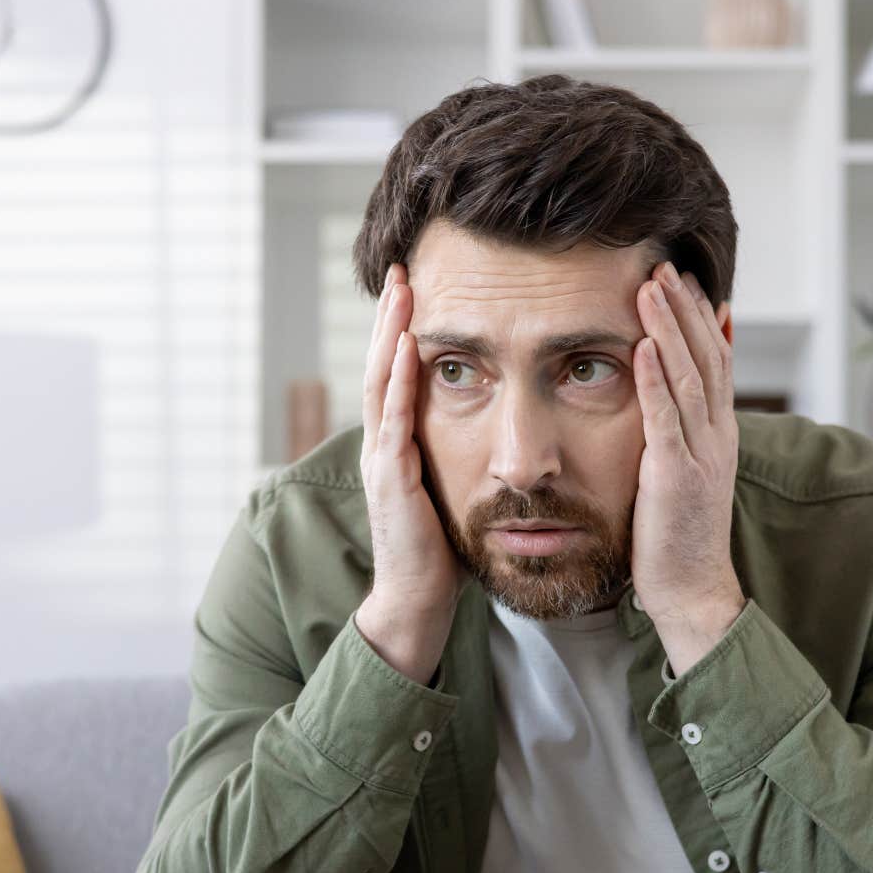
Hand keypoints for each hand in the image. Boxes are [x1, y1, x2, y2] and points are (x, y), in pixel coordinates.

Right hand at [357, 264, 469, 674]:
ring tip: (400, 292)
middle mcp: (382, 446)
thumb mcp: (453, 489)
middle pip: (381, 366)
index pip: (397, 375)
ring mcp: (381, 461)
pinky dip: (398, 382)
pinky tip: (408, 349)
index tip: (416, 288)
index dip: (402, 330)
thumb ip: (458, 455)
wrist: (418, 602)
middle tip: (401, 270)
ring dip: (389, 335)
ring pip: (381, 384)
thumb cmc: (441, 552)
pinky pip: (393, 421)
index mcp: (397, 446)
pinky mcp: (391, 481)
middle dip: (390, 318)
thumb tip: (491, 427)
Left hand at [630, 260, 746, 666]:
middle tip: (663, 264)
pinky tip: (643, 346)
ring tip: (652, 286)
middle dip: (685, 307)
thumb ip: (678, 431)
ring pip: (690, 375)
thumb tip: (665, 397)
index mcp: (719, 433)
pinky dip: (656, 378)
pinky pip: (667, 418)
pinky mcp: (676, 475)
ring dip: (670, 327)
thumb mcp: (681, 471)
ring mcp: (701, 454)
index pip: (716, 360)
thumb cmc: (676, 535)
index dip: (700, 317)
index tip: (683, 278)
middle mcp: (717, 436)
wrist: (691, 589)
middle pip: (707, 355)